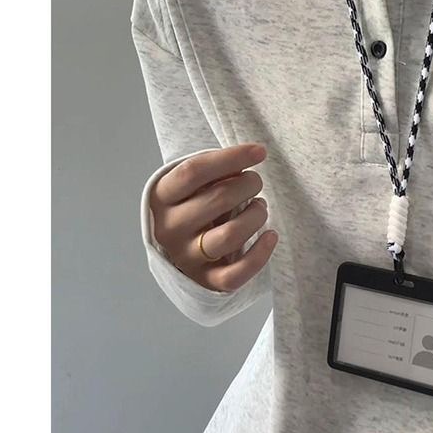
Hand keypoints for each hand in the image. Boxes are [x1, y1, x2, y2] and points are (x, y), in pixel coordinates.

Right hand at [149, 143, 277, 291]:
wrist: (177, 250)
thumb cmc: (192, 207)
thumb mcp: (193, 185)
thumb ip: (215, 171)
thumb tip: (249, 157)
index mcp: (161, 197)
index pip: (194, 171)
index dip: (231, 158)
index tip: (259, 151)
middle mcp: (169, 228)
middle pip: (218, 199)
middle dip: (248, 185)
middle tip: (255, 182)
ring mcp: (186, 257)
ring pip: (230, 235)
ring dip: (256, 216)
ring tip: (260, 207)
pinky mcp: (205, 280)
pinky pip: (236, 273)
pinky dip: (260, 254)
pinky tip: (271, 236)